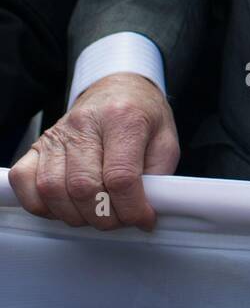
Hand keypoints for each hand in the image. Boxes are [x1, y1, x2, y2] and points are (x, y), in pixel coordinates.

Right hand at [8, 72, 178, 231]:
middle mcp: (85, 123)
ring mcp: (58, 133)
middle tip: (120, 218)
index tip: (142, 218)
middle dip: (105, 217)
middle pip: (84, 187)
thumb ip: (159, 176)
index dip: (132, 209)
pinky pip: (25, 181)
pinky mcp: (39, 144)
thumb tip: (147, 210)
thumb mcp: (165, 140)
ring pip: (53, 190)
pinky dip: (42, 205)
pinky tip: (67, 204)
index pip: (120, 177)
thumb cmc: (141, 115)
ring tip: (96, 212)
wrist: (118, 89)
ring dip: (76, 215)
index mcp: (123, 117)